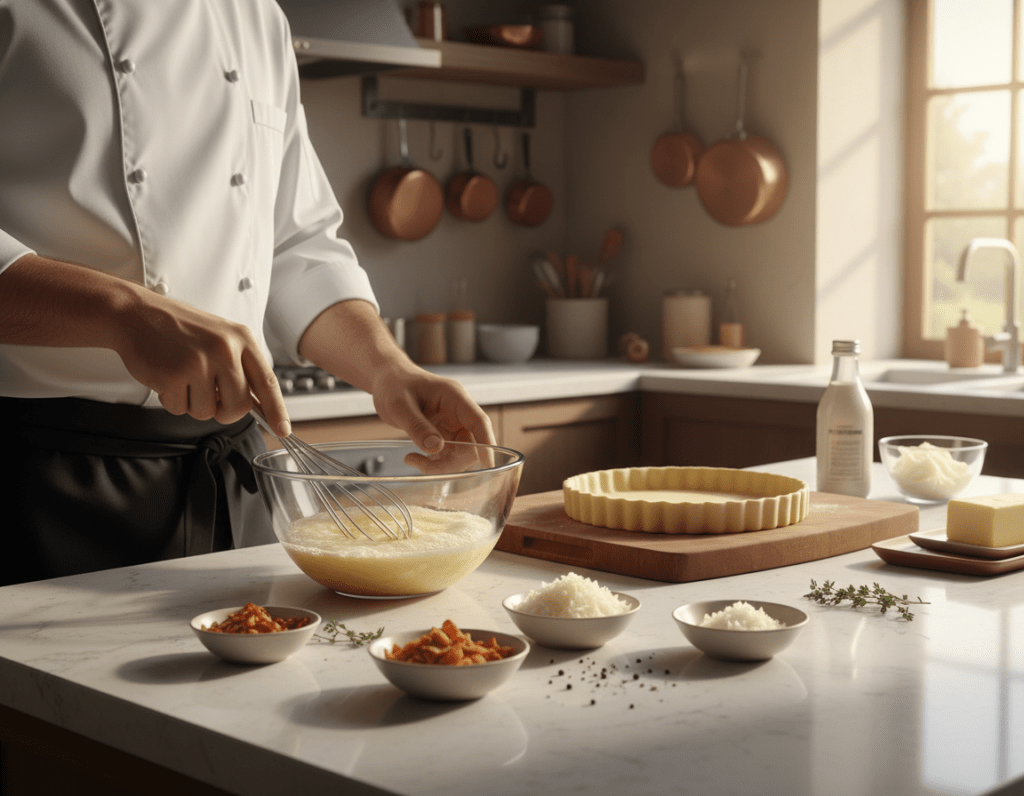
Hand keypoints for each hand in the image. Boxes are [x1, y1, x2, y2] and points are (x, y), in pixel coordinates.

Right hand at [0, 254, 290, 435]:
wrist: (137, 314)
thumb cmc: (180, 329)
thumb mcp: (221, 338)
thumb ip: (241, 367)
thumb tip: (259, 405)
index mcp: (242, 339)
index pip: (267, 383)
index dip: (276, 411)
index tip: (282, 429)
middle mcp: (225, 349)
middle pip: (238, 406)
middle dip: (223, 411)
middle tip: (208, 395)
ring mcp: (199, 362)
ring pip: (207, 412)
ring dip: (192, 403)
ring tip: (183, 377)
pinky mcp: (174, 375)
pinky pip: (180, 409)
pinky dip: (171, 400)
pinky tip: (167, 377)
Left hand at [298, 299, 492, 454]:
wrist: (387, 381)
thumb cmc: (394, 385)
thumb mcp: (400, 406)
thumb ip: (417, 426)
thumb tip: (436, 448)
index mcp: (455, 397)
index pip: (479, 422)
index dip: (486, 444)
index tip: (488, 464)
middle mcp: (458, 412)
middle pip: (471, 444)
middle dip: (452, 461)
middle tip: (423, 465)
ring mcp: (452, 424)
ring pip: (460, 454)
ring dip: (440, 465)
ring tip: (412, 459)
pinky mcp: (443, 434)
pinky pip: (446, 455)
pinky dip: (432, 463)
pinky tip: (413, 457)